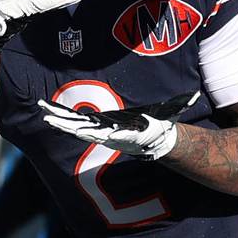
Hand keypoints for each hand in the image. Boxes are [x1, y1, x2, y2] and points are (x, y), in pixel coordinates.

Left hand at [40, 91, 200, 160]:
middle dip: (66, 123)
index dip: (92, 128)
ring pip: (75, 127)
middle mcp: (109, 135)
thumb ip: (180, 105)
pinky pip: (76, 124)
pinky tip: (50, 115)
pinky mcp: (97, 129)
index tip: (81, 126)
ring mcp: (101, 133)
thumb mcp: (170, 115)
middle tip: (47, 117)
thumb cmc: (160, 125)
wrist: (154, 141)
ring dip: (60, 121)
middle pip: (83, 129)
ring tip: (44, 114)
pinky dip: (63, 120)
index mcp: (124, 132)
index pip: (105, 130)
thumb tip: (193, 96)